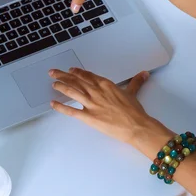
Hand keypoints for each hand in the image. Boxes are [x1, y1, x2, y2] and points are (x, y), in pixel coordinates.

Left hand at [49, 67, 170, 153]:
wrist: (135, 126)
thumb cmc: (134, 111)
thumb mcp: (132, 93)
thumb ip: (135, 82)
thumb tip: (143, 74)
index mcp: (105, 84)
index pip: (87, 75)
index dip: (77, 72)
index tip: (70, 70)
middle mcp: (95, 92)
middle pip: (76, 81)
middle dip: (62, 75)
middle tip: (53, 72)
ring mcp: (91, 104)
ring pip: (72, 92)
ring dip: (61, 87)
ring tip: (53, 84)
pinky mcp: (88, 117)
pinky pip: (71, 111)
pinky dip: (61, 107)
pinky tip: (53, 104)